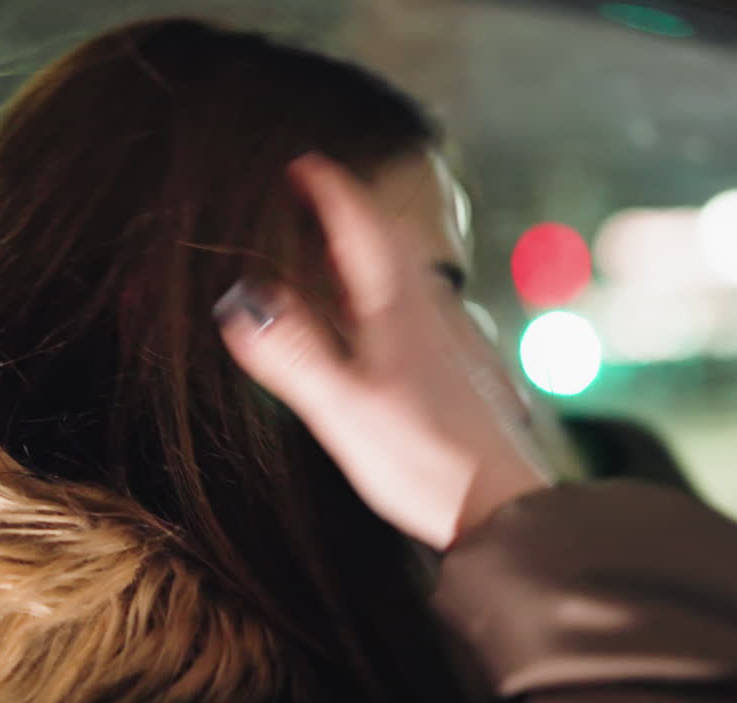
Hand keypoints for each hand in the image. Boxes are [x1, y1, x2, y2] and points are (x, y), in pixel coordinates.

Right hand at [216, 153, 549, 549]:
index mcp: (398, 309)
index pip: (363, 228)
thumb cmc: (423, 459)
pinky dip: (379, 288)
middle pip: (388, 242)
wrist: (497, 505)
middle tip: (313, 195)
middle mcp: (425, 313)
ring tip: (331, 246)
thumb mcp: (345, 409)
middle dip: (350, 210)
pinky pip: (408, 305)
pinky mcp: (448, 369)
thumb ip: (294, 355)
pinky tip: (367, 316)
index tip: (303, 163)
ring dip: (366, 247)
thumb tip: (239, 301)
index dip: (332, 191)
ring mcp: (441, 339)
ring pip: (402, 272)